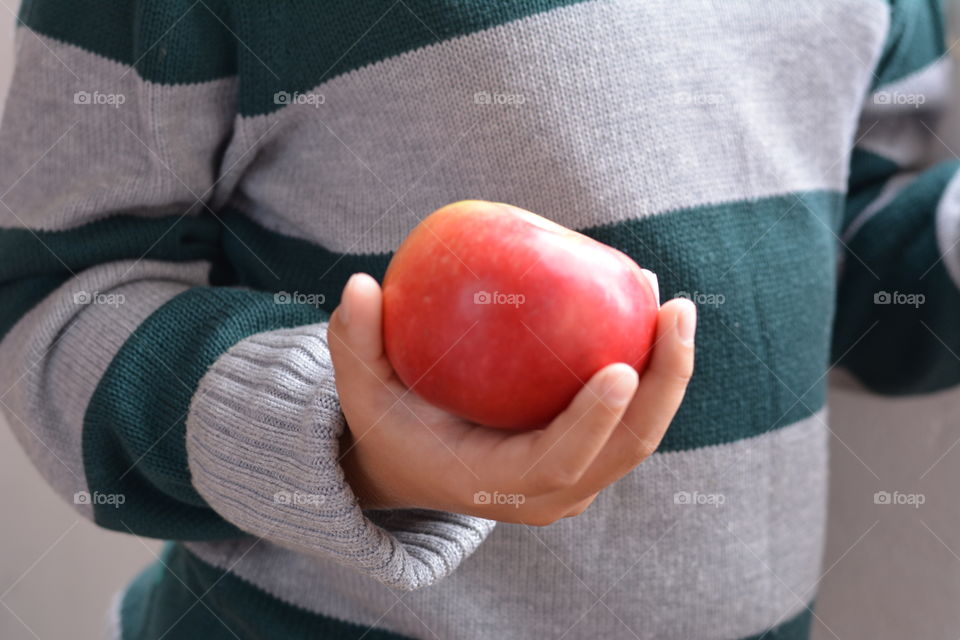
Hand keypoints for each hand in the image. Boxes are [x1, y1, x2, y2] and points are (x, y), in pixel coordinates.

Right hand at [328, 272, 694, 524]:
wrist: (416, 470)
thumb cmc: (389, 425)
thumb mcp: (360, 388)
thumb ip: (354, 341)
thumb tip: (359, 284)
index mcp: (492, 484)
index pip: (556, 462)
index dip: (592, 422)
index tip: (621, 367)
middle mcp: (544, 496)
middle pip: (624, 451)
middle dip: (663, 386)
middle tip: (675, 310)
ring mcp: (572, 484)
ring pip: (638, 438)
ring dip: (668, 376)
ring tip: (674, 306)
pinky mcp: (586, 462)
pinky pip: (629, 424)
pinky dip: (650, 376)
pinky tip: (649, 316)